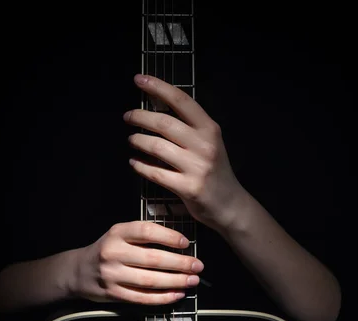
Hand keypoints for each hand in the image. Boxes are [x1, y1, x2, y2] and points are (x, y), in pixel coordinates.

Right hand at [72, 220, 203, 304]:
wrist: (79, 271)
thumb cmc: (109, 251)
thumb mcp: (120, 235)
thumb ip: (143, 236)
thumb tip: (180, 243)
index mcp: (117, 233)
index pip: (146, 231)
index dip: (169, 237)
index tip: (186, 243)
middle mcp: (113, 253)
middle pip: (153, 259)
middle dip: (180, 263)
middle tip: (198, 266)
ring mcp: (112, 275)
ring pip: (150, 281)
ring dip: (176, 282)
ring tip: (192, 281)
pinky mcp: (114, 294)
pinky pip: (143, 298)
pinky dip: (163, 297)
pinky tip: (177, 294)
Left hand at [124, 74, 245, 231]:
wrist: (230, 205)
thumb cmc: (215, 172)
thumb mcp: (210, 143)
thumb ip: (189, 127)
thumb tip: (157, 109)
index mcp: (209, 129)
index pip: (181, 100)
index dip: (158, 87)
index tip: (139, 79)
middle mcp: (204, 145)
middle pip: (164, 122)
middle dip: (140, 117)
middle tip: (128, 116)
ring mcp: (196, 167)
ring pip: (157, 147)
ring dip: (138, 140)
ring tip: (132, 139)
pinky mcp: (188, 188)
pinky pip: (156, 173)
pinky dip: (140, 166)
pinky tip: (134, 162)